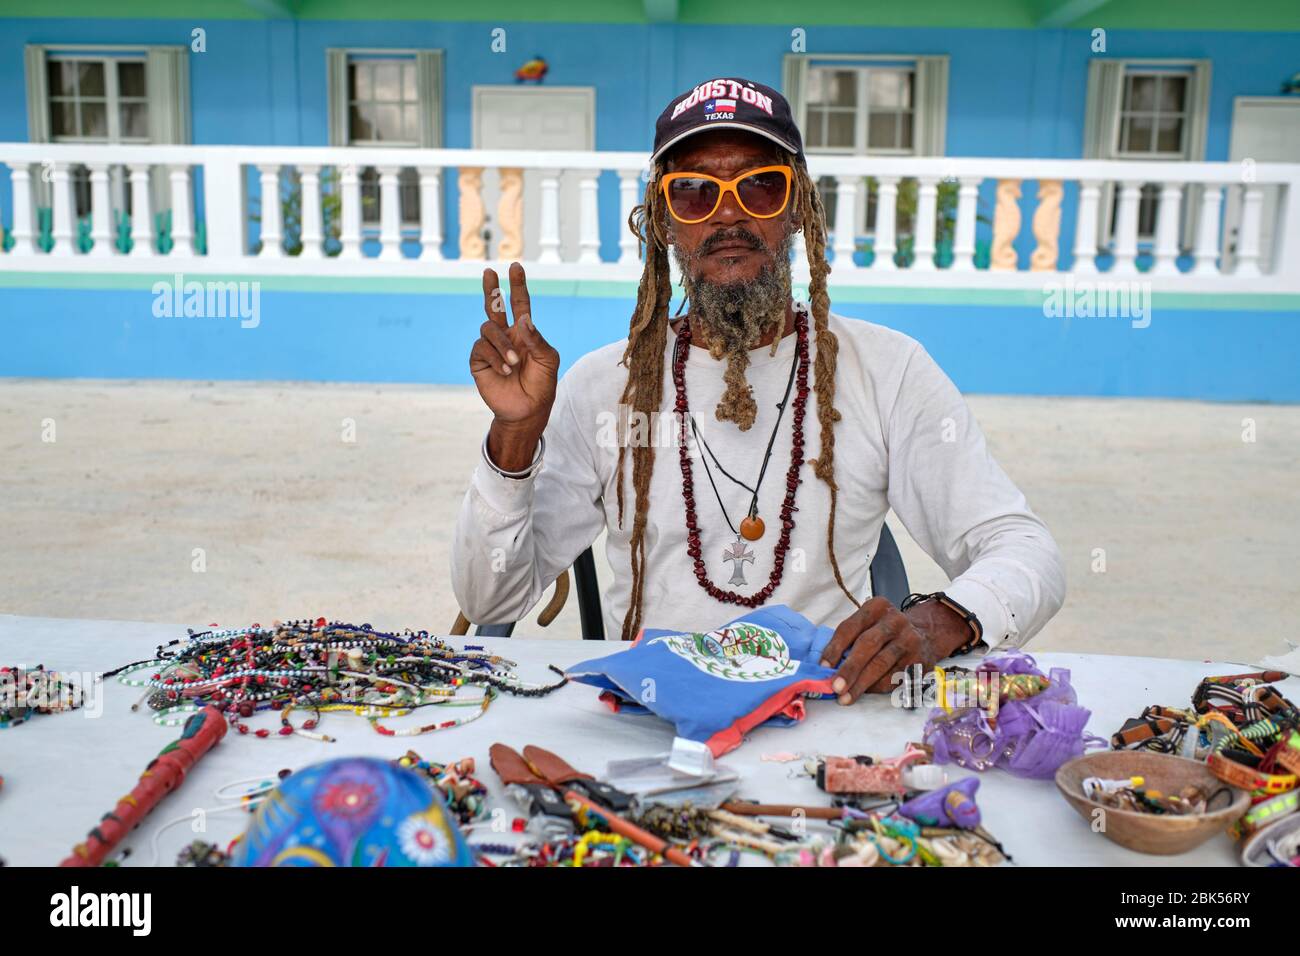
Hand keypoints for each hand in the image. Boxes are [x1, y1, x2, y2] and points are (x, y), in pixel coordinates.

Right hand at [471, 263, 559, 469]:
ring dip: (502, 345)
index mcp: (524, 333)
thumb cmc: (541, 385)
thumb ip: (537, 340)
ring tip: (514, 364)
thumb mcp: (548, 361)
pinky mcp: (478, 361)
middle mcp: (506, 336)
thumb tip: (523, 319)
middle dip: (490, 288)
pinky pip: (480, 348)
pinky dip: (494, 358)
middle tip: (489, 271)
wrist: (526, 411)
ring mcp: (491, 348)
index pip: (520, 304)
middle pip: (494, 306)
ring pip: (488, 329)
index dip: (517, 286)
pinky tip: (505, 371)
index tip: (516, 267)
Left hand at [819, 596, 975, 702]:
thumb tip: (827, 667)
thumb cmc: (886, 632)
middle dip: (849, 668)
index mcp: (877, 607)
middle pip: (867, 645)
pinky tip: (866, 692)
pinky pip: (896, 676)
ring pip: (882, 663)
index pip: (851, 627)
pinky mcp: (921, 659)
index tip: (823, 667)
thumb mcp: (870, 624)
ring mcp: (910, 639)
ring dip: (861, 683)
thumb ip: (851, 639)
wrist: (927, 634)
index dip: (835, 648)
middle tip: (835, 686)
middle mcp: (895, 620)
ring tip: (846, 697)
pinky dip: (878, 686)